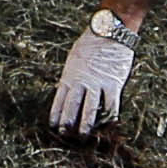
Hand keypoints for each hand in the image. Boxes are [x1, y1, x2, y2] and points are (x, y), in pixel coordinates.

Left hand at [49, 15, 138, 136]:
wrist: (109, 32)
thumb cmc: (90, 43)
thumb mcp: (74, 59)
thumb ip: (71, 75)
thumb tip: (67, 89)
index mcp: (69, 76)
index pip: (59, 100)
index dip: (56, 114)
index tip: (53, 126)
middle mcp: (81, 83)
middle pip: (72, 108)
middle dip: (67, 123)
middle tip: (65, 135)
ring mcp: (97, 85)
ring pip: (90, 110)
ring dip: (86, 125)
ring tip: (83, 136)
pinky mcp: (113, 85)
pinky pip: (111, 106)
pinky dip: (109, 118)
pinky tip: (108, 126)